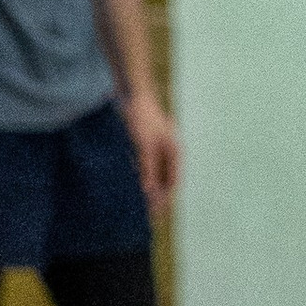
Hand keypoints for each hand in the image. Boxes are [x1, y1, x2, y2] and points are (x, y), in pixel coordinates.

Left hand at [123, 91, 180, 215]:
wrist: (134, 93)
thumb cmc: (143, 118)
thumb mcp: (146, 146)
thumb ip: (149, 169)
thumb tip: (149, 191)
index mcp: (175, 153)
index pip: (173, 183)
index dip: (166, 198)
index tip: (155, 212)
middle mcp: (169, 152)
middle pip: (164, 179)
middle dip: (156, 194)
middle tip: (145, 210)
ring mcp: (158, 147)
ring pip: (155, 172)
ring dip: (148, 185)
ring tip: (137, 199)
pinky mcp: (146, 143)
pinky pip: (146, 164)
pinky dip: (140, 174)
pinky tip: (131, 181)